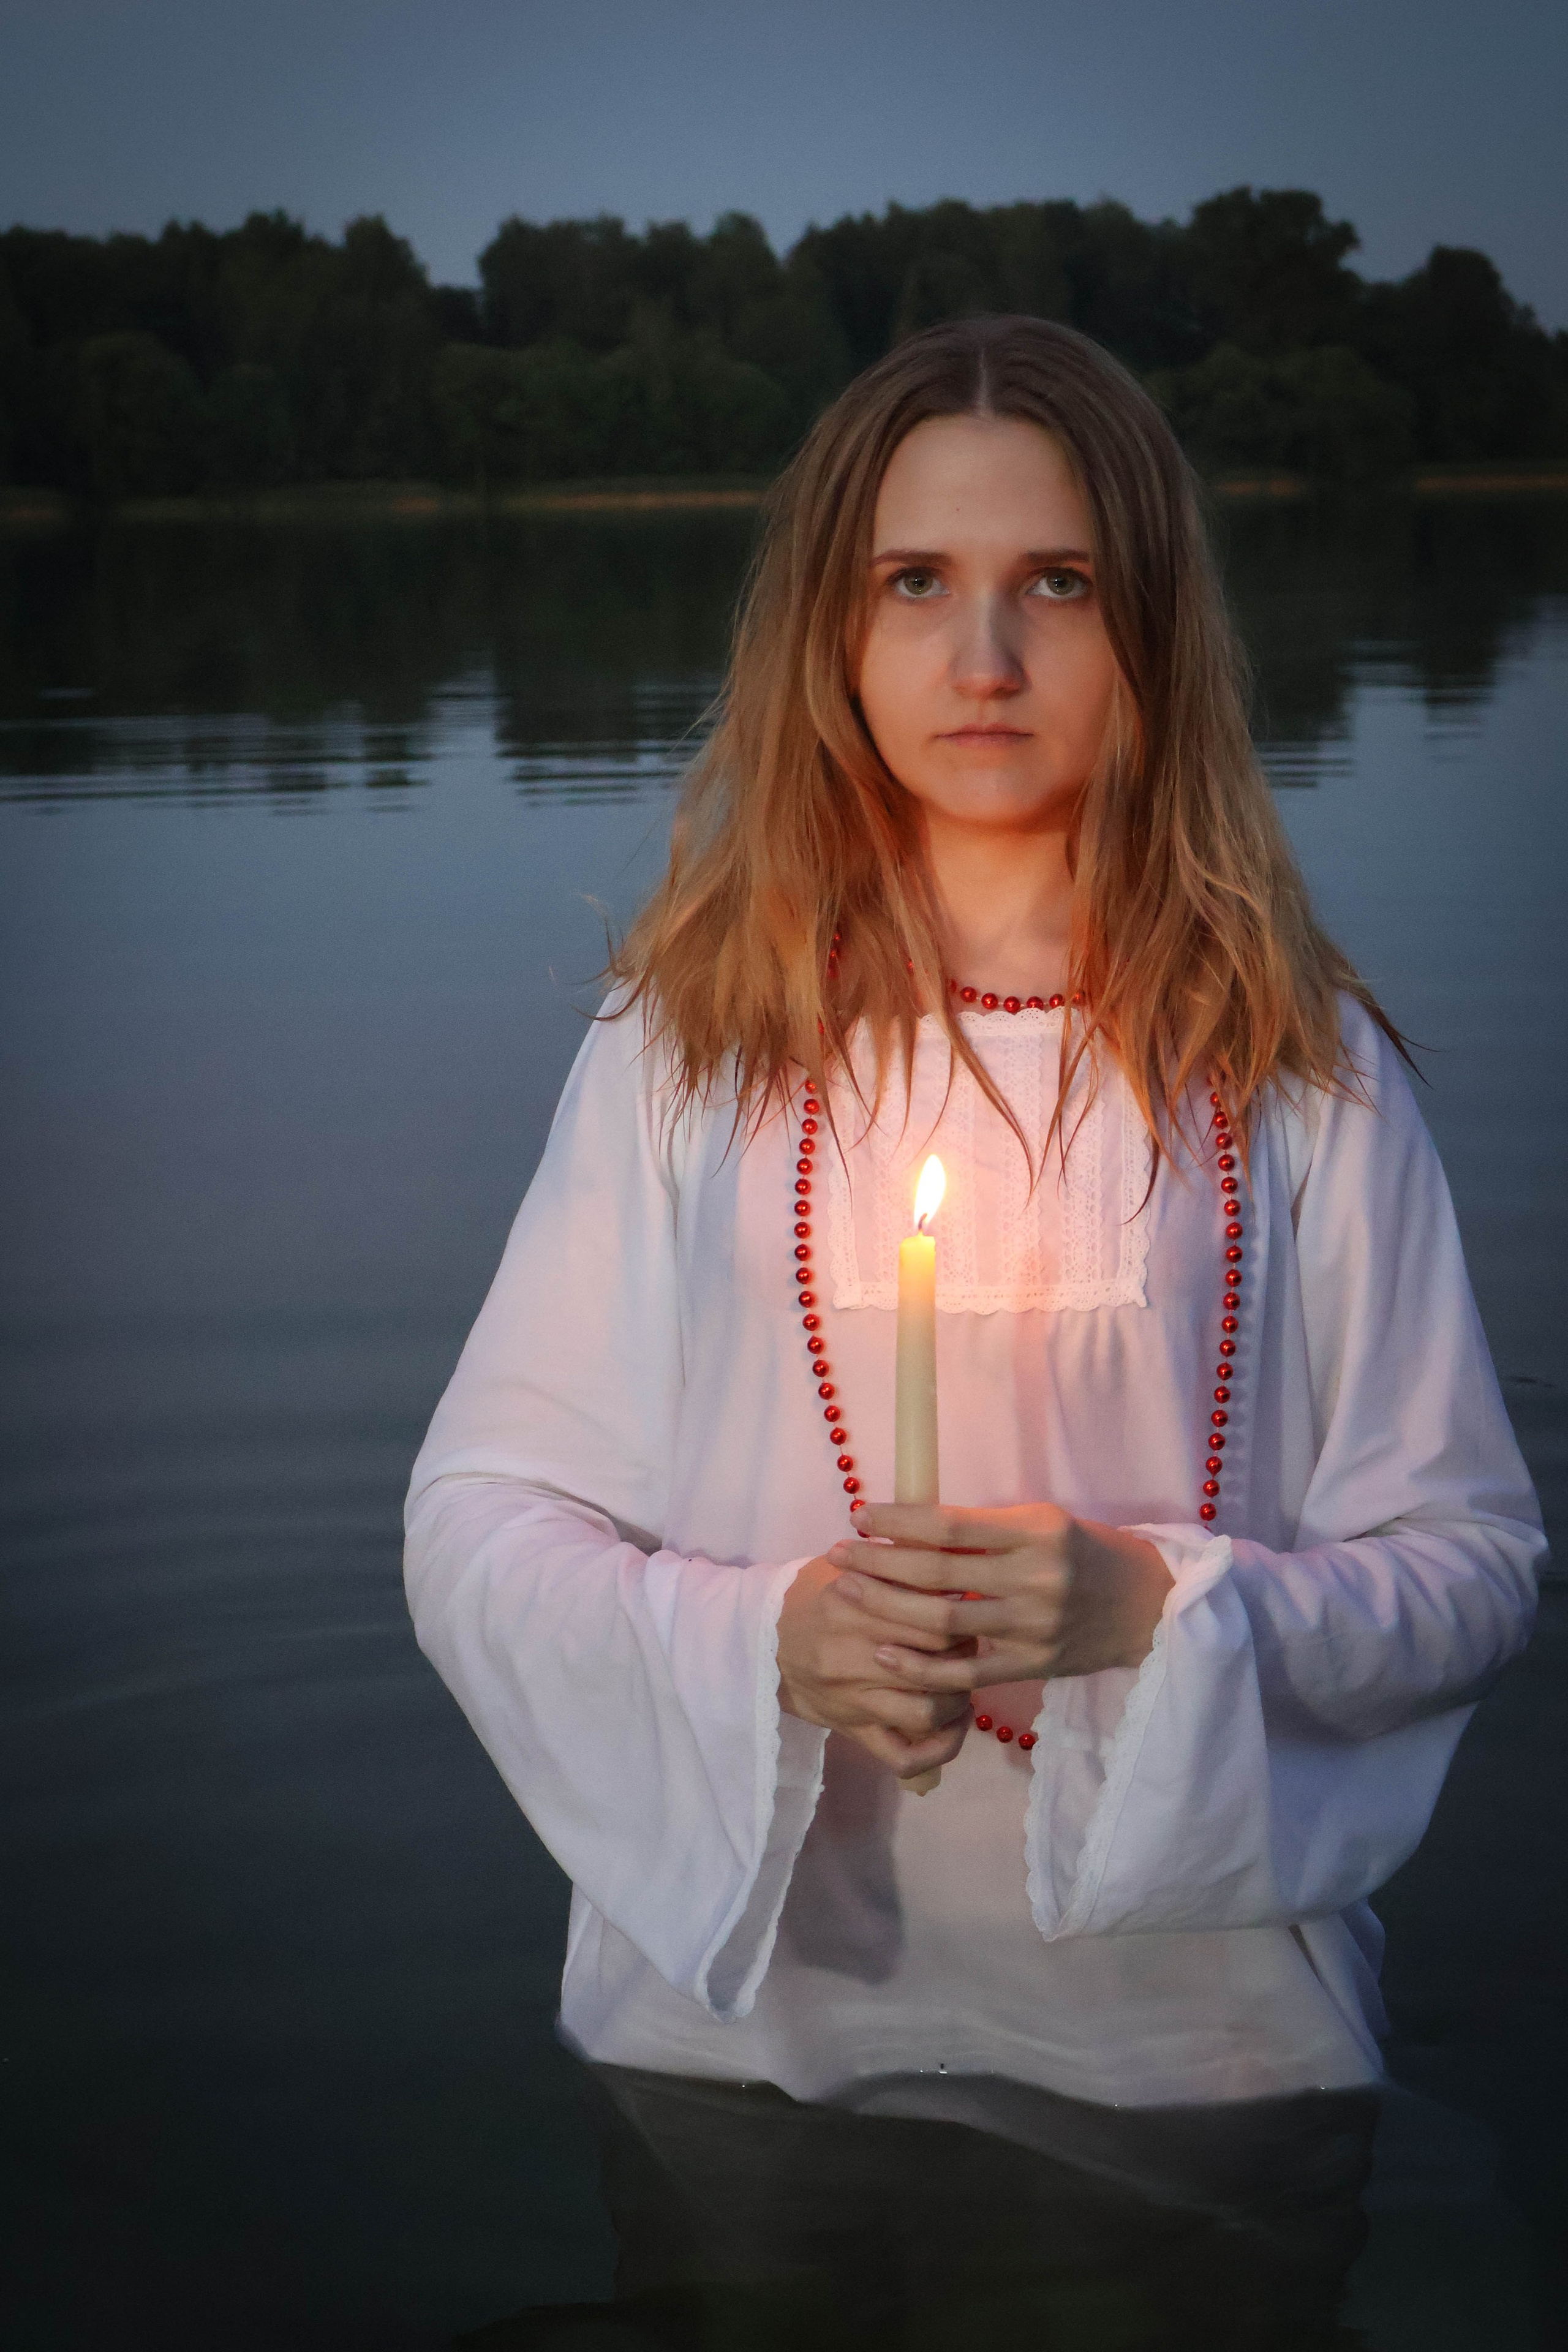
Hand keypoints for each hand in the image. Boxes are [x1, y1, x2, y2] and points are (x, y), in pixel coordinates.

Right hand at [776, 1554, 975, 1780]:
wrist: (762, 1645)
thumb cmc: (811, 1599)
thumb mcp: (844, 1568)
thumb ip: (892, 1561)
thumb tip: (947, 1549)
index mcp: (852, 1606)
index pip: (930, 1616)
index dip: (961, 1616)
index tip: (968, 1610)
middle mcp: (853, 1656)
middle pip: (935, 1662)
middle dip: (965, 1654)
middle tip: (971, 1645)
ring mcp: (854, 1700)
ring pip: (926, 1712)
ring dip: (958, 1700)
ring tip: (962, 1684)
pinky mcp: (854, 1731)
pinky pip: (903, 1757)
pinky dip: (939, 1749)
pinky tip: (954, 1728)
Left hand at [824, 1503, 1172, 1698]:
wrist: (1147, 1604)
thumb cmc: (1086, 1552)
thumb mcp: (1043, 1523)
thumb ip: (986, 1529)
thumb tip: (913, 1527)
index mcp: (1036, 1529)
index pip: (949, 1524)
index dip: (897, 1520)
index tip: (859, 1514)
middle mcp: (1035, 1576)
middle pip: (938, 1573)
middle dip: (878, 1563)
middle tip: (838, 1555)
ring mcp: (1034, 1625)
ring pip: (945, 1622)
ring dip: (888, 1608)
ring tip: (848, 1594)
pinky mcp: (1035, 1664)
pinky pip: (967, 1671)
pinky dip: (922, 1666)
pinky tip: (885, 1654)